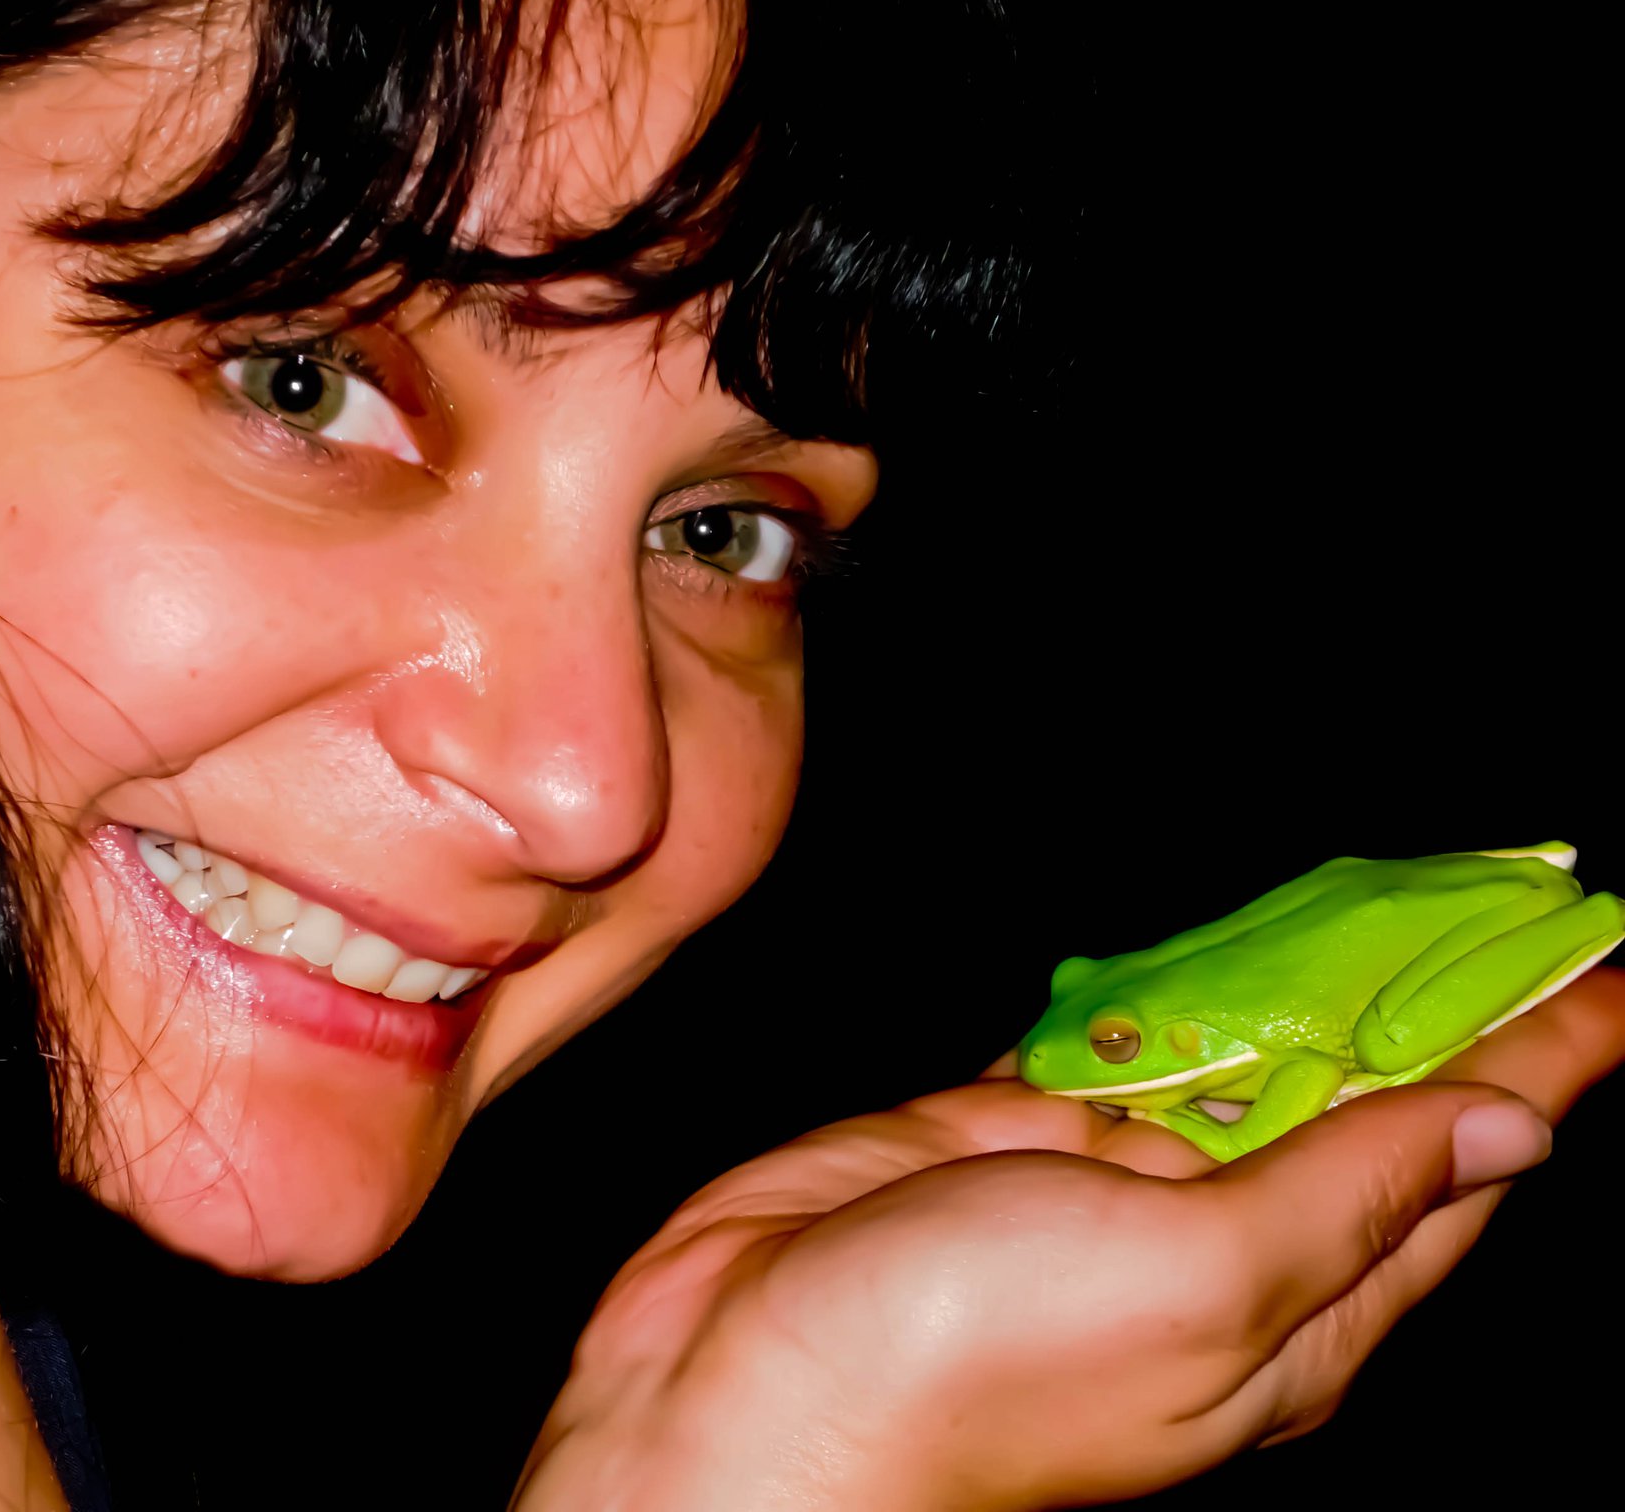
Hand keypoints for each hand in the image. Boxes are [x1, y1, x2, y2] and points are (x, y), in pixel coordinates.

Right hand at [512, 968, 1624, 1510]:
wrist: (741, 1389)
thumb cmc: (969, 1368)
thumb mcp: (1201, 1281)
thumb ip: (1343, 1194)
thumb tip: (1501, 1130)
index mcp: (1295, 1306)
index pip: (1457, 1162)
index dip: (1538, 1059)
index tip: (1606, 967)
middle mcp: (1212, 1242)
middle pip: (1354, 1098)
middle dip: (1431, 1001)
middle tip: (1511, 894)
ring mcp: (1100, 1182)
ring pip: (1226, 1052)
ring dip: (1297, 976)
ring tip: (1389, 890)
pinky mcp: (996, 1129)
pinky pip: (1099, 1038)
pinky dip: (1149, 987)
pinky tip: (1202, 942)